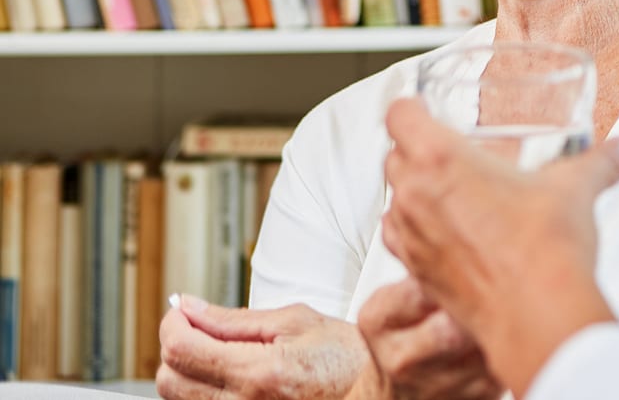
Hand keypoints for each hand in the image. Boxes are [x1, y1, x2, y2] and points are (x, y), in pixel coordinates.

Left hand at [157, 298, 366, 399]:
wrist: (368, 391)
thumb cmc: (344, 357)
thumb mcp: (294, 321)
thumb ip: (234, 319)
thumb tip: (190, 308)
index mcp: (258, 373)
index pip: (181, 350)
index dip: (173, 323)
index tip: (183, 309)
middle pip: (169, 380)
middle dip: (176, 346)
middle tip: (200, 326)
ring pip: (179, 399)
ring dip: (187, 369)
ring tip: (217, 349)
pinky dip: (201, 388)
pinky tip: (225, 371)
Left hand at [382, 97, 618, 396]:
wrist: (536, 314)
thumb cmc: (543, 248)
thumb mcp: (576, 187)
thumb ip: (601, 161)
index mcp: (441, 159)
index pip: (399, 115)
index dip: (411, 107)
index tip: (424, 108)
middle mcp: (416, 197)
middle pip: (392, 156)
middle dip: (413, 149)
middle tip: (447, 150)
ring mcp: (413, 239)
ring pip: (393, 202)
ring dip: (412, 193)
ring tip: (447, 193)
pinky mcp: (419, 275)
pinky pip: (401, 244)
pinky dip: (417, 234)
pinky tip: (447, 235)